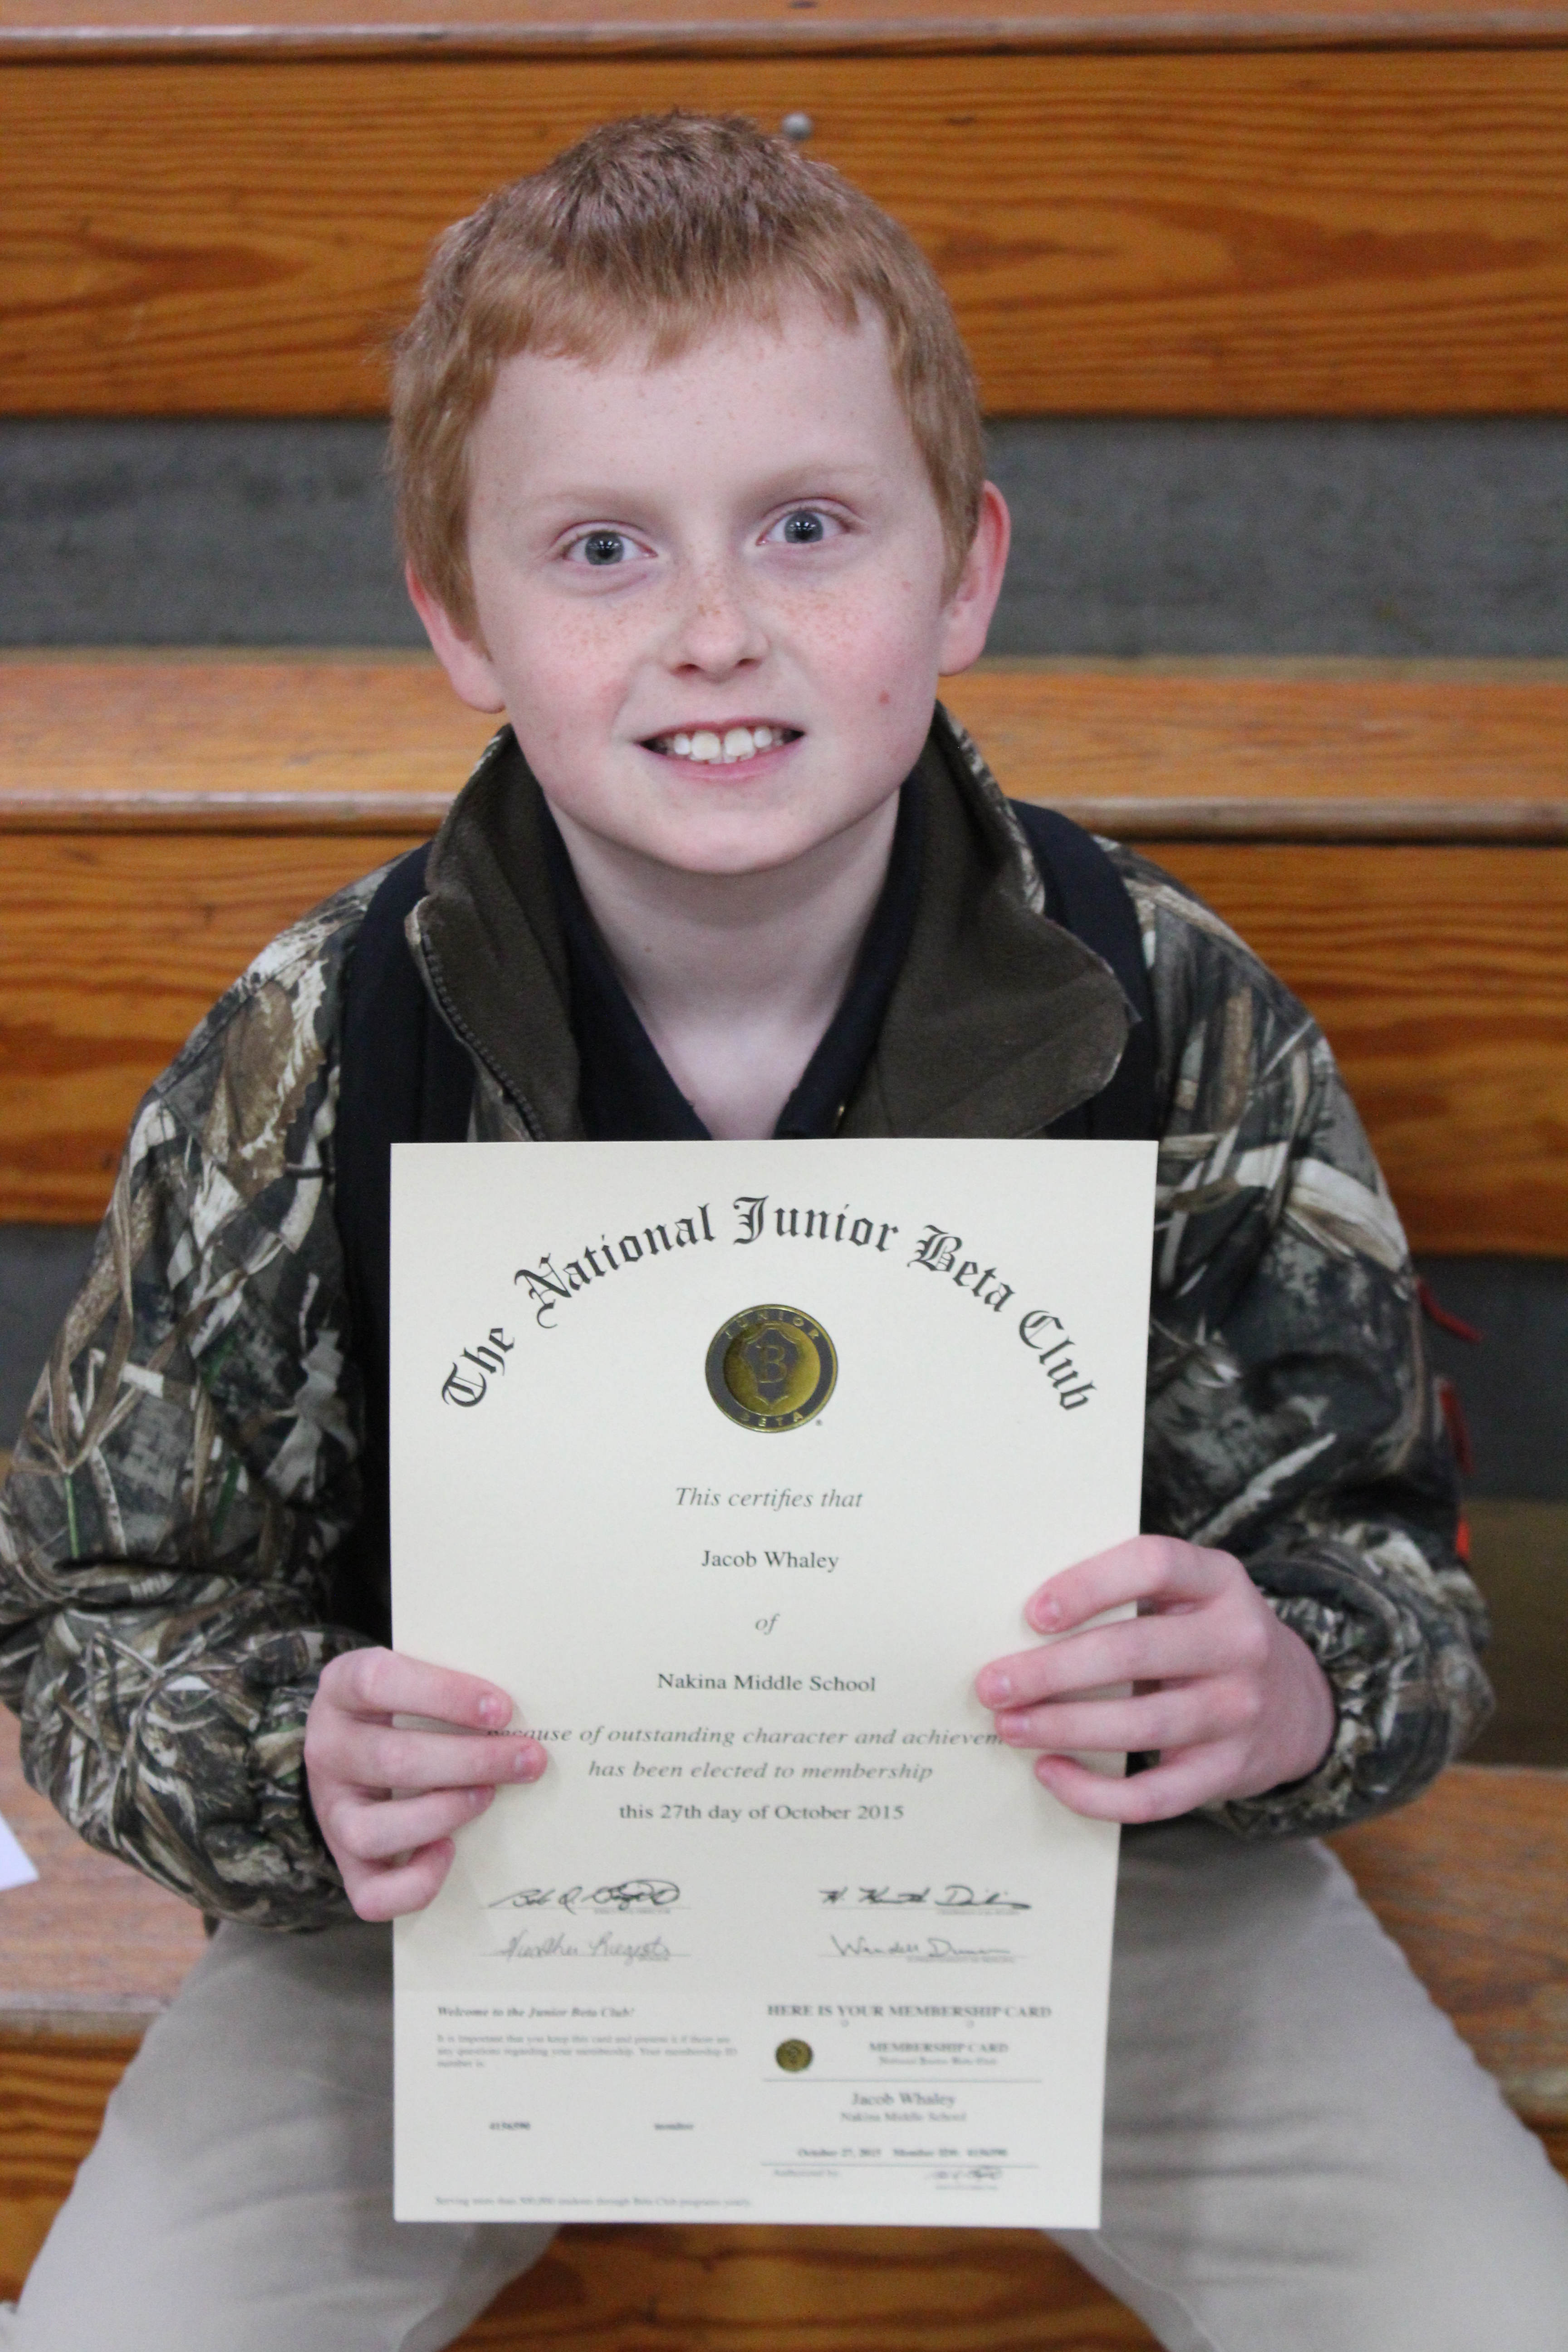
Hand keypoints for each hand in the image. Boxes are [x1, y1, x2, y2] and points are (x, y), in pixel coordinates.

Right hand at [305, 1647, 545, 1919]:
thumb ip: (453, 1679)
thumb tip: (529, 1705)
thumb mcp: (413, 1674)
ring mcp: (331, 1810)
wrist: (354, 1745)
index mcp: (342, 1687)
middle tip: (528, 1758)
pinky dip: (416, 1882)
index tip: (502, 1709)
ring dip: (444, 1814)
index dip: (444, 1695)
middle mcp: (328, 1749)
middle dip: (471, 1761)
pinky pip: (372, 1894)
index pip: (380, 1681)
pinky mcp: (346, 1861)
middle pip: (392, 1759)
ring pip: (373, 1830)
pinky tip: (449, 1850)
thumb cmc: (402, 1704)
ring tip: (488, 1796)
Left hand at [974, 1536, 1334, 1823]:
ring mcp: (1238, 1712)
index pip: (1154, 1565)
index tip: (1032, 1614)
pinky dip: (1094, 1793)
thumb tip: (1019, 1625)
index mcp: (1220, 1581)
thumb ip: (1128, 1596)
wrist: (1298, 1705)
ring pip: (1141, 1725)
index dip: (1089, 1585)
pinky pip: (1154, 1795)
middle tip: (992, 1684)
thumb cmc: (1207, 1637)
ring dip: (1063, 1727)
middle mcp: (1239, 1643)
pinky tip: (1050, 1772)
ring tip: (1008, 1726)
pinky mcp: (1228, 1772)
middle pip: (1135, 1653)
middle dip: (1053, 1671)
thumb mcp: (1189, 1596)